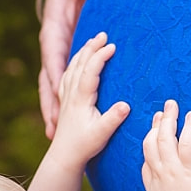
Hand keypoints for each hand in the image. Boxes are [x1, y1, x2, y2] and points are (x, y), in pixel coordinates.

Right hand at [38, 0, 99, 138]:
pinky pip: (61, 87)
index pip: (53, 54)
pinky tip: (59, 126)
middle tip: (53, 126)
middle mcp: (51, 48)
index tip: (58, 90)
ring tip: (53, 134)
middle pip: (48, 78)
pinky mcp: (63, 64)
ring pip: (51, 87)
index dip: (55, 72)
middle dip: (49, 102)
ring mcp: (56, 58)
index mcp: (54, 32)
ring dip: (51, 110)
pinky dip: (58, 105)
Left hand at [45, 32, 129, 170]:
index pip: (90, 71)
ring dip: (82, 52)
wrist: (64, 156)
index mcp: (81, 99)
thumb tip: (126, 105)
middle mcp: (71, 94)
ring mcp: (66, 96)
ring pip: (72, 67)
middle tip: (103, 34)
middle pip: (80, 64)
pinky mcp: (64, 100)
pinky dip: (73, 63)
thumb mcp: (102, 133)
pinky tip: (78, 61)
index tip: (112, 46)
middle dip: (91, 47)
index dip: (100, 57)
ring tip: (92, 41)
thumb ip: (114, 118)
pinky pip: (67, 75)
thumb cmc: (84, 146)